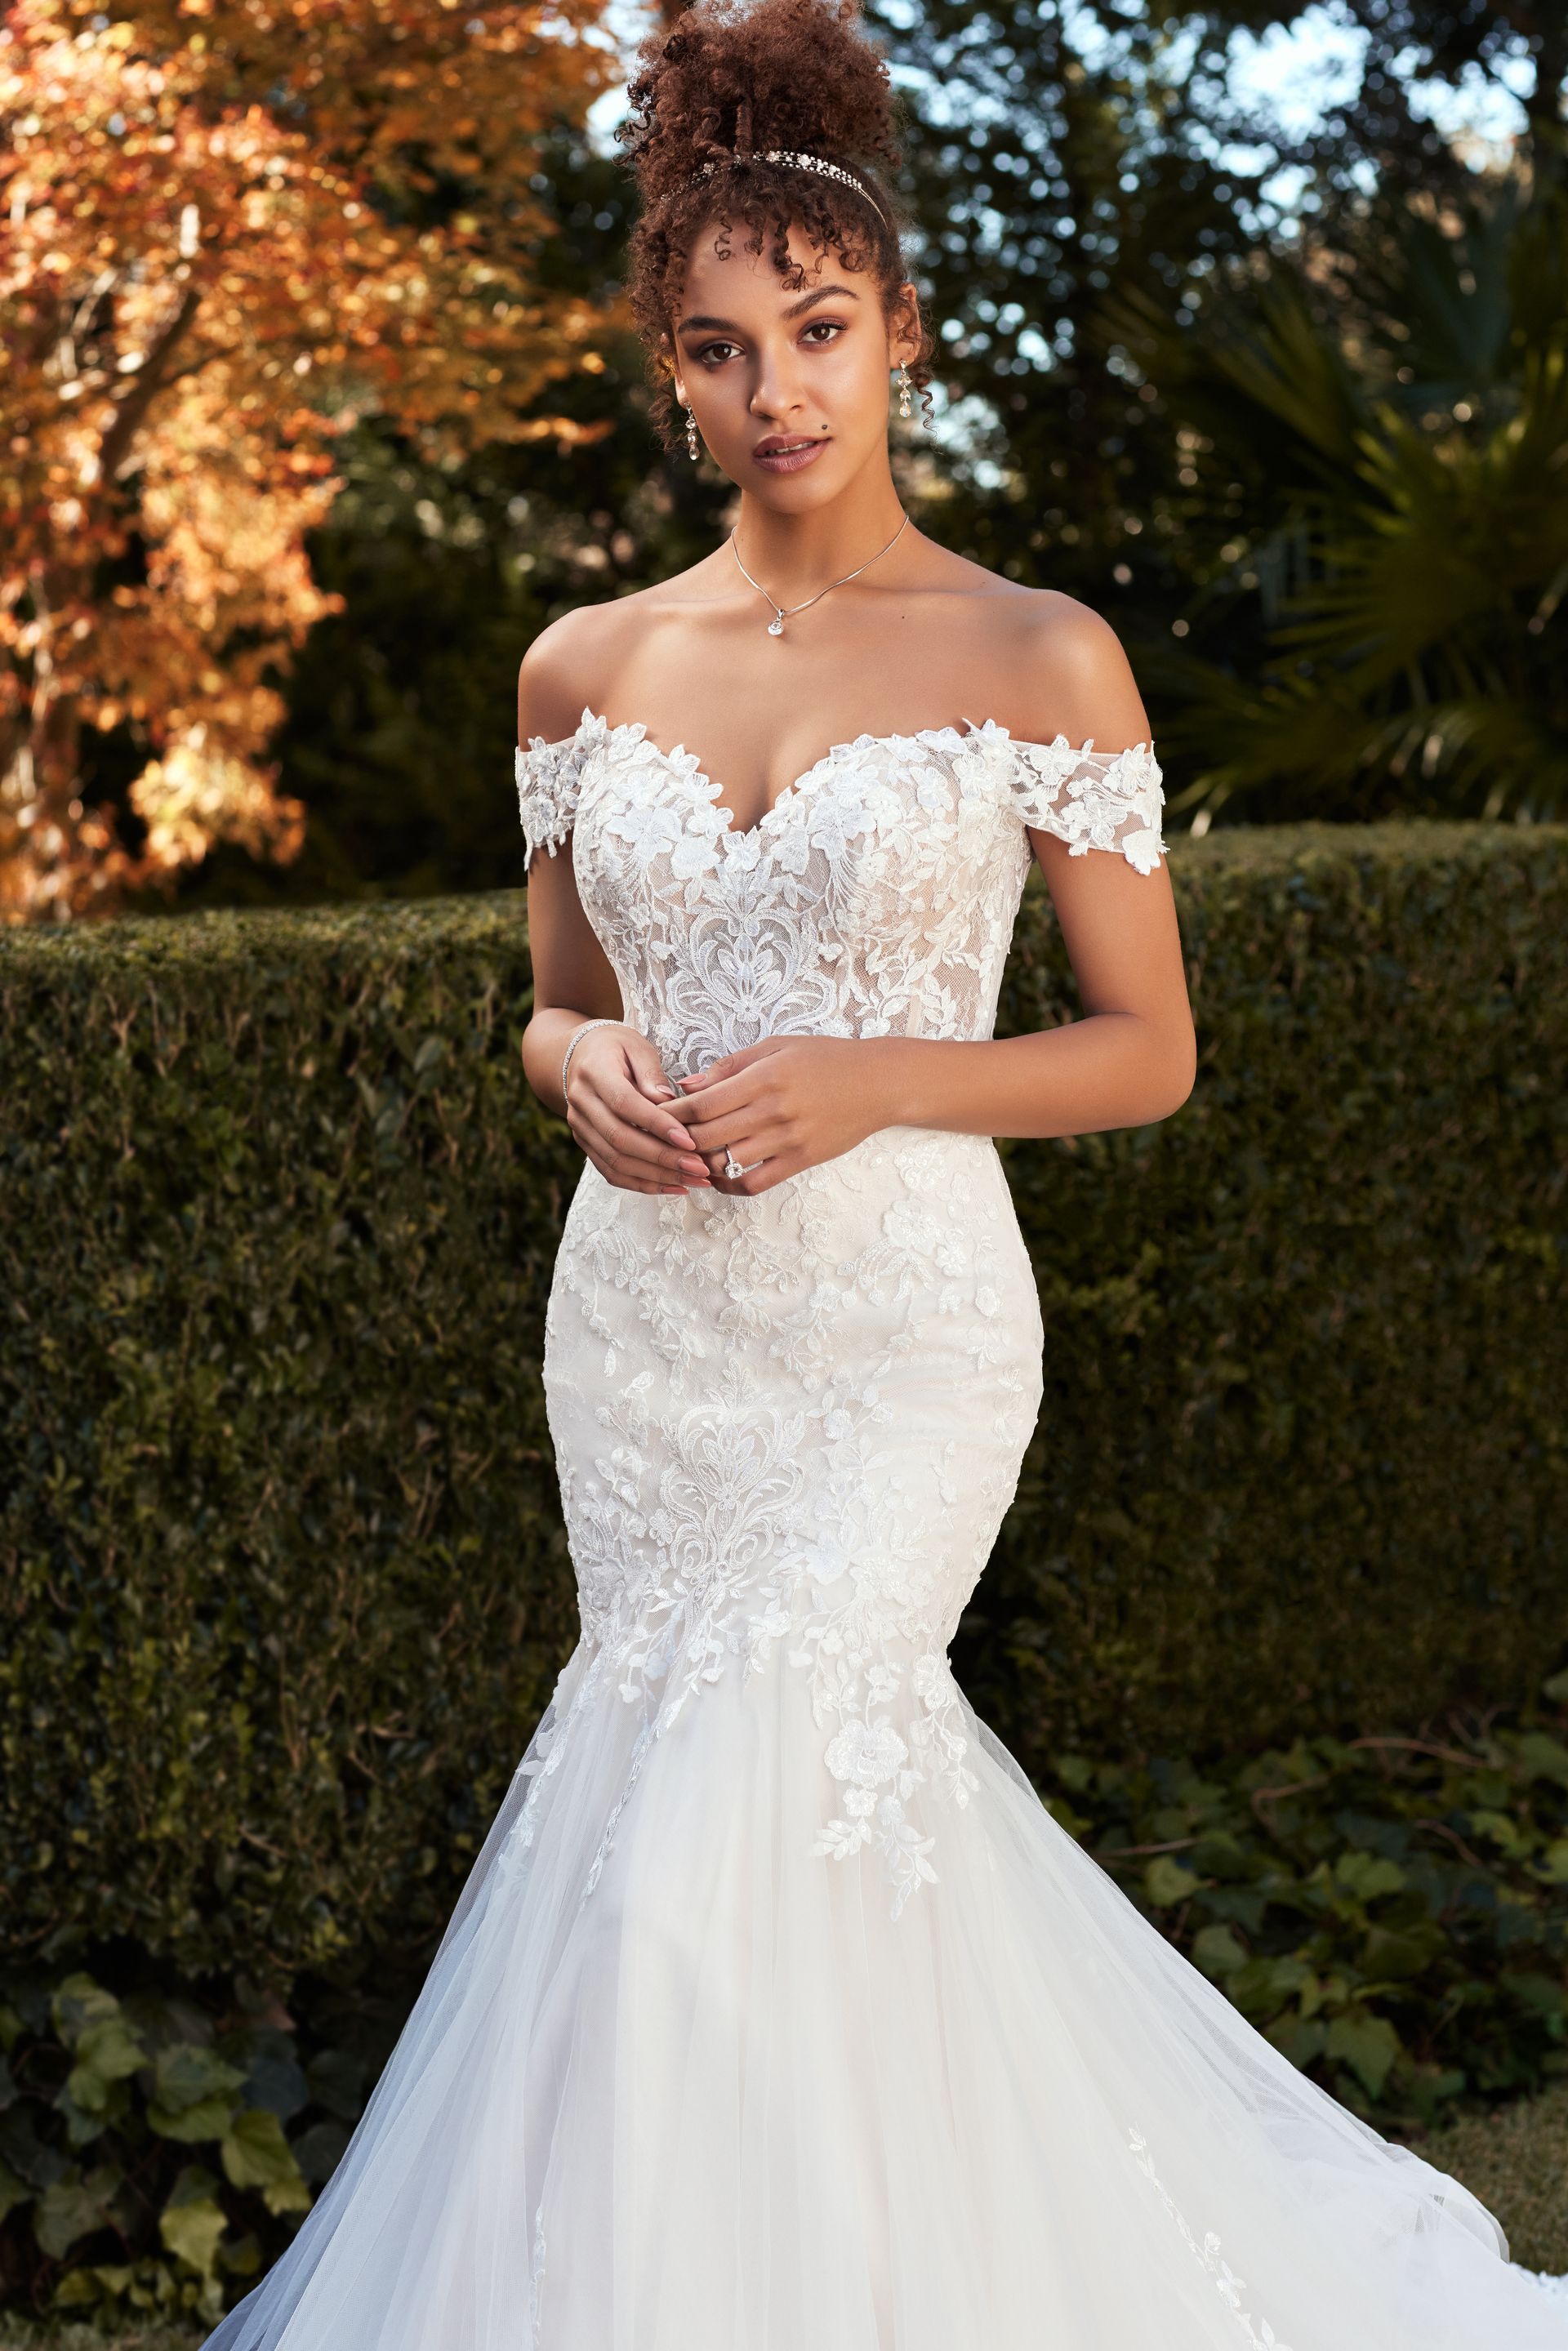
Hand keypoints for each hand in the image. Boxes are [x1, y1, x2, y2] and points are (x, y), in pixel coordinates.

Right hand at [564, 1024, 714, 1194]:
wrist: (579, 1057)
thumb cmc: (616, 1048)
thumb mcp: (637, 1047)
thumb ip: (652, 1074)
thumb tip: (671, 1104)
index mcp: (594, 1072)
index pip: (625, 1104)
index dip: (657, 1125)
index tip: (689, 1140)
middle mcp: (582, 1103)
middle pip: (620, 1139)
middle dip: (663, 1158)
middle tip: (699, 1167)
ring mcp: (581, 1128)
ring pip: (616, 1162)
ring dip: (658, 1177)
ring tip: (695, 1180)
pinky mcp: (586, 1144)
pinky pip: (612, 1173)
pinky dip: (643, 1184)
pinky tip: (674, 1186)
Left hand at [666, 1037, 887, 1194]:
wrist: (878, 1083)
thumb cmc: (826, 1059)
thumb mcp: (777, 1047)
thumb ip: (730, 1067)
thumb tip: (688, 1086)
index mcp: (763, 1078)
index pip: (702, 1104)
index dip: (670, 1114)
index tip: (652, 1116)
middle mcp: (773, 1111)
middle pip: (706, 1137)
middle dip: (677, 1142)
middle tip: (661, 1142)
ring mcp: (787, 1139)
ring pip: (726, 1162)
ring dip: (699, 1165)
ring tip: (685, 1159)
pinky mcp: (801, 1160)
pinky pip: (754, 1183)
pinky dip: (729, 1186)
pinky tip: (718, 1179)